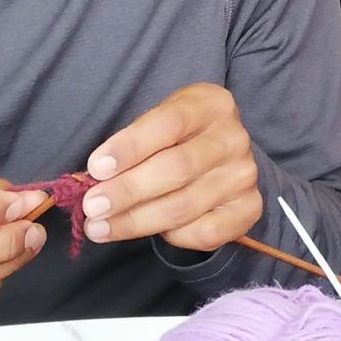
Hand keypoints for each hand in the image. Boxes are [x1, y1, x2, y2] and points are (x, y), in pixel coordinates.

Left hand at [80, 82, 260, 251]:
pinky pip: (205, 232)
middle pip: (177, 168)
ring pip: (184, 206)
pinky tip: (151, 232)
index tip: (95, 168)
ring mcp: (244, 174)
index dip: (130, 147)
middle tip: (91, 207)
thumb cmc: (179, 138)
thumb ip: (134, 143)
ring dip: (136, 221)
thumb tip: (96, 177)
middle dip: (128, 190)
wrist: (221, 158)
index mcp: (212, 104)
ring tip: (101, 228)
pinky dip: (173, 237)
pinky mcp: (249, 208)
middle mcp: (234, 138)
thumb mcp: (160, 122)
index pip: (169, 123)